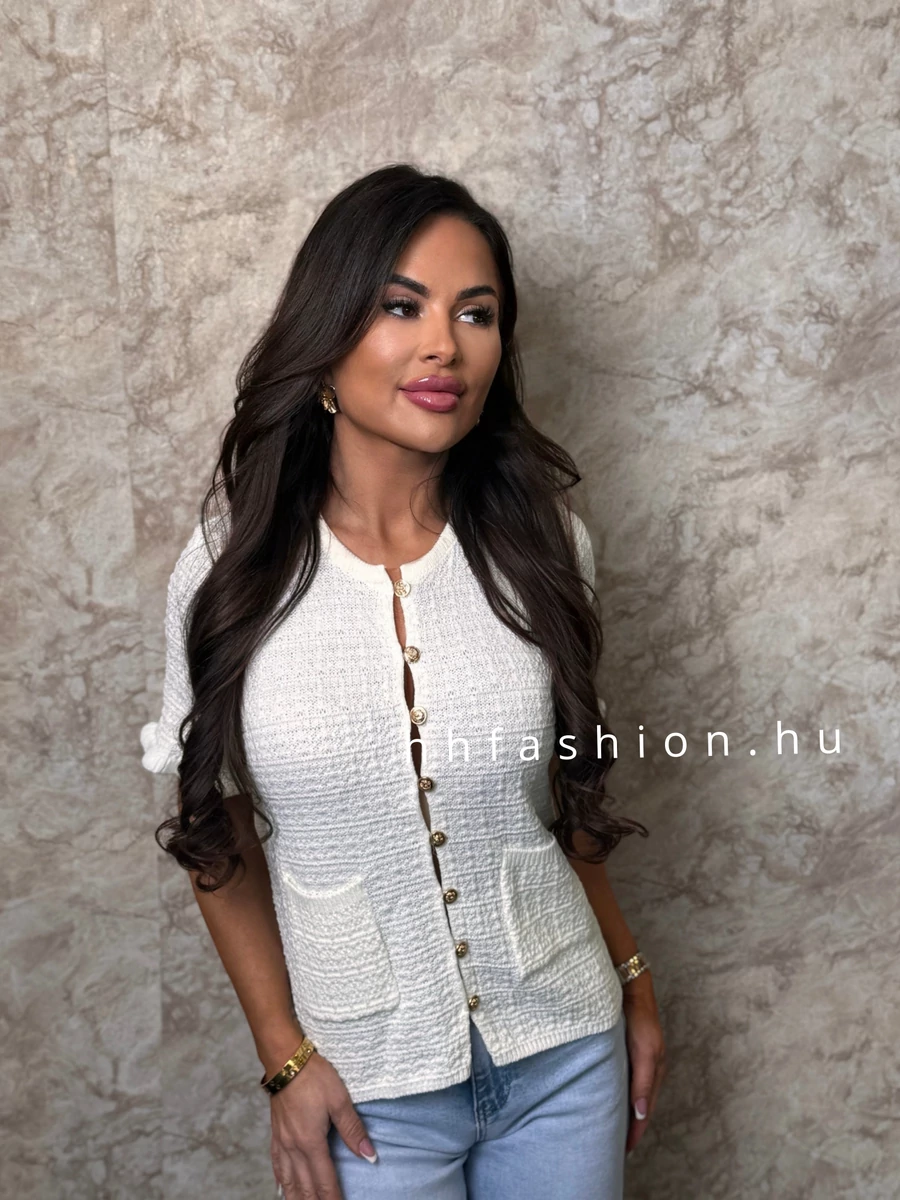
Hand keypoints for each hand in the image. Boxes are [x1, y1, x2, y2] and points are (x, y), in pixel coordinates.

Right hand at [268, 1050, 376, 1198]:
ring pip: (288, 1181)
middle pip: (305, 1186)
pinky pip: (277, 1166)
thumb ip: (353, 1130)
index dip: (333, 1198)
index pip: (325, 1181)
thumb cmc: (315, 1077)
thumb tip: (369, 1156)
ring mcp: (283, 1142)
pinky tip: (282, 1190)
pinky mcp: (276, 1134)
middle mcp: (295, 1148)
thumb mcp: (339, 1100)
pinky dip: (281, 1182)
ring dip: (297, 1198)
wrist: (286, 1060)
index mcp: (311, 1142)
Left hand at [621, 974, 665, 1158]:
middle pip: (641, 1105)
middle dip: (633, 1126)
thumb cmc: (638, 1019)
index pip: (645, 1110)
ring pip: (634, 1094)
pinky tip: (613, 1098)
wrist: (631, 988)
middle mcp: (649, 1068)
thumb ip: (642, 1082)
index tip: (626, 1150)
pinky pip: (628, 1080)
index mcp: (655, 1071)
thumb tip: (641, 1114)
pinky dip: (623, 1095)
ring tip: (616, 1128)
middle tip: (618, 1147)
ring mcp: (640, 1059)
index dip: (636, 1131)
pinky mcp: (630, 1051)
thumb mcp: (643, 1051)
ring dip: (627, 1112)